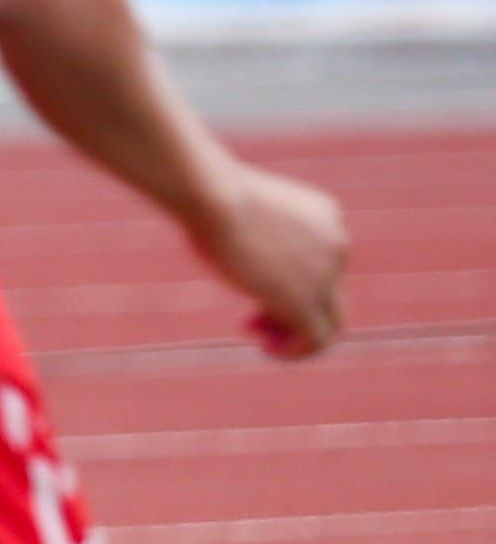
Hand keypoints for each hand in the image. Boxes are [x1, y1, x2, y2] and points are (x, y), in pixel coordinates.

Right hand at [190, 159, 348, 358]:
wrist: (213, 195)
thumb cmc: (208, 192)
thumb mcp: (238, 206)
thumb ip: (248, 227)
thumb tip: (227, 239)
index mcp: (326, 216)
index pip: (323, 261)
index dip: (290, 279)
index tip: (252, 284)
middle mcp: (336, 244)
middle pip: (329, 293)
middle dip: (292, 309)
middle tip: (254, 319)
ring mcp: (325, 274)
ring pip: (330, 320)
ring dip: (296, 335)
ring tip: (264, 343)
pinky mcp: (305, 301)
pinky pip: (319, 340)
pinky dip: (296, 351)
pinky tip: (268, 350)